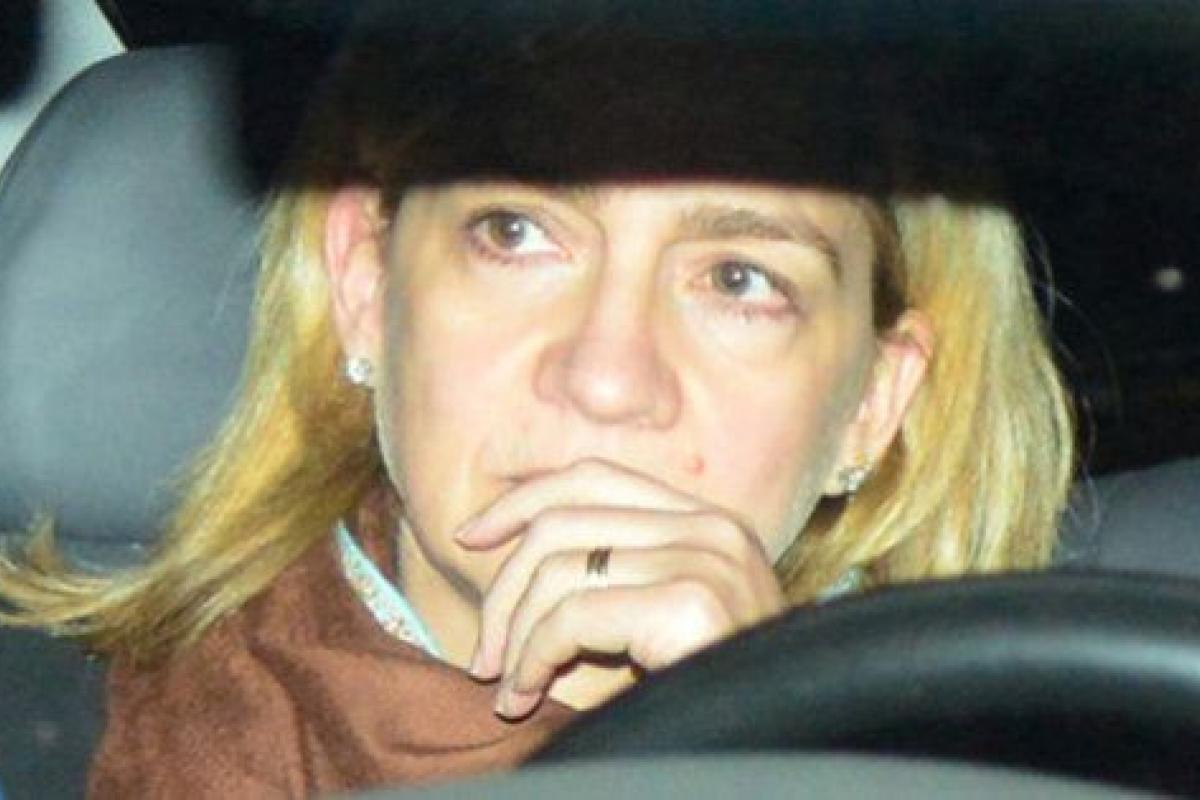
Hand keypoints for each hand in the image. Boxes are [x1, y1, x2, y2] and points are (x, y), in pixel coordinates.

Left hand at [454, 458, 784, 719]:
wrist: (776, 742)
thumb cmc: (712, 692)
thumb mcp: (668, 618)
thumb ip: (619, 576)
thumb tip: (520, 566)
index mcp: (709, 521)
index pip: (593, 477)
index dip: (521, 500)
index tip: (471, 536)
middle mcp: (711, 528)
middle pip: (563, 520)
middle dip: (503, 588)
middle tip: (482, 654)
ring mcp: (705, 561)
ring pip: (557, 571)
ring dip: (514, 638)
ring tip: (506, 688)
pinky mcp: (690, 604)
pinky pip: (571, 617)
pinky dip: (531, 658)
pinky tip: (525, 695)